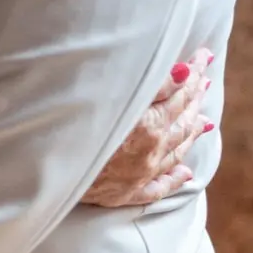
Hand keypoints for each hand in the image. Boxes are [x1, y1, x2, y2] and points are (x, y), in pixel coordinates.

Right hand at [82, 48, 213, 207]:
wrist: (47, 169)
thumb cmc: (74, 124)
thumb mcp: (115, 94)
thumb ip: (153, 84)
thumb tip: (184, 73)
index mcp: (148, 126)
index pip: (180, 93)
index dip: (192, 73)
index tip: (202, 57)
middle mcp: (149, 152)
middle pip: (181, 122)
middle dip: (194, 98)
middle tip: (204, 82)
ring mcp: (138, 176)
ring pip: (176, 152)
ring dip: (191, 134)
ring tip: (204, 121)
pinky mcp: (123, 195)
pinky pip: (157, 188)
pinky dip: (173, 180)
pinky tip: (185, 174)